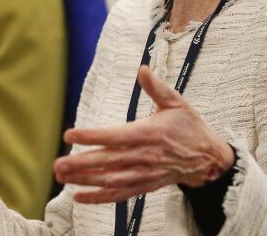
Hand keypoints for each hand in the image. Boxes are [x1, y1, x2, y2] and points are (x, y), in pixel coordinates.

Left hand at [53, 66, 234, 203]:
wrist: (208, 159)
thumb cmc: (190, 128)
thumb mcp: (177, 103)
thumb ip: (157, 88)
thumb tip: (142, 69)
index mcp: (149, 134)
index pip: (115, 137)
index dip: (92, 137)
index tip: (70, 135)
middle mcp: (144, 157)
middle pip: (108, 162)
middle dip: (81, 164)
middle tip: (58, 164)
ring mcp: (144, 174)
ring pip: (110, 180)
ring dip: (85, 180)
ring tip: (62, 177)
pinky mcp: (145, 185)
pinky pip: (119, 194)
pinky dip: (99, 197)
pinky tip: (79, 197)